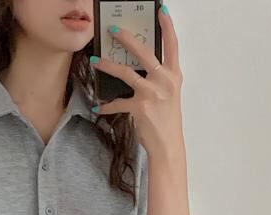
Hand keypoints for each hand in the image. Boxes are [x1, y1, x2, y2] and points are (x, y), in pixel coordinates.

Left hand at [90, 3, 183, 160]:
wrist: (168, 146)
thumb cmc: (166, 121)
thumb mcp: (168, 95)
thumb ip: (158, 79)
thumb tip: (139, 69)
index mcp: (174, 76)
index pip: (172, 45)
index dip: (167, 26)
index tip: (160, 10)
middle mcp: (165, 81)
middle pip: (144, 52)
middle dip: (127, 38)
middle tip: (113, 29)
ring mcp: (152, 94)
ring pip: (126, 73)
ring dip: (108, 66)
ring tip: (96, 61)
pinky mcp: (140, 108)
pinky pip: (118, 103)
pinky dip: (106, 106)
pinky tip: (98, 106)